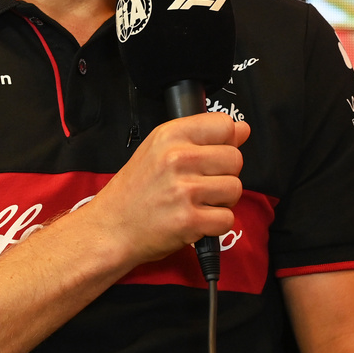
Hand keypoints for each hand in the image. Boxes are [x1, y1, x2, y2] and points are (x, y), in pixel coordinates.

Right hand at [82, 112, 249, 267]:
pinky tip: (196, 219)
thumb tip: (242, 129)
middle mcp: (177, 158)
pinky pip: (227, 219)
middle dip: (224, 174)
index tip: (213, 154)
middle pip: (235, 159)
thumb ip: (200, 136)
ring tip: (197, 202)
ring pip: (235, 189)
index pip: (224, 125)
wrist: (111, 227)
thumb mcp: (158, 149)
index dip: (225, 141)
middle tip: (201, 184)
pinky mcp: (189, 220)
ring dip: (222, 200)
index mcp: (170, 135)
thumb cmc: (135, 190)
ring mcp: (183, 190)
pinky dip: (216, 224)